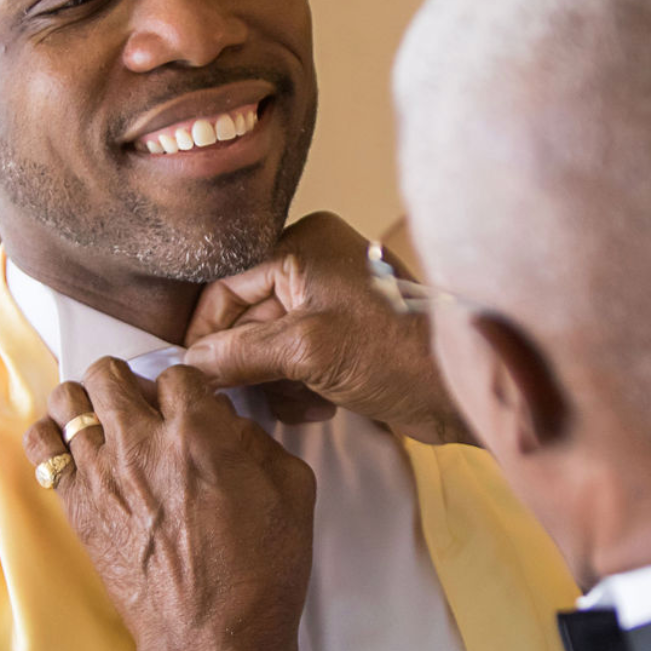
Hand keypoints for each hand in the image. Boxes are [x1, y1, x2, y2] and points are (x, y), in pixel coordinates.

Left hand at [24, 358, 316, 650]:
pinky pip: (41, 450)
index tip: (194, 405)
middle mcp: (141, 445)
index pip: (177, 372)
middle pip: (109, 372)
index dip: (188, 386)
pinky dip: (54, 441)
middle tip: (146, 407)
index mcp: (199, 434)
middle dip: (129, 382)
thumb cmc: (258, 576)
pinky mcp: (77, 510)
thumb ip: (258, 442)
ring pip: (67, 401)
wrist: (210, 643)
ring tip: (107, 425)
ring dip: (89, 404)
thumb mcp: (292, 494)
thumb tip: (229, 426)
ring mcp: (101, 476)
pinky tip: (78, 452)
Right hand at [182, 212, 475, 444]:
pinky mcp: (344, 338)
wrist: (462, 392)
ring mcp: (331, 302)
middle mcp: (316, 264)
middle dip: (253, 365)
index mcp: (305, 244)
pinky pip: (295, 362)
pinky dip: (301, 389)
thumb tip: (189, 365)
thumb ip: (240, 353)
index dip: (207, 334)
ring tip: (304, 401)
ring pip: (268, 348)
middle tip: (254, 399)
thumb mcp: (307, 351)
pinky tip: (323, 406)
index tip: (192, 376)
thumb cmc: (395, 356)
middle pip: (247, 320)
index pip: (228, 286)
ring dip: (278, 383)